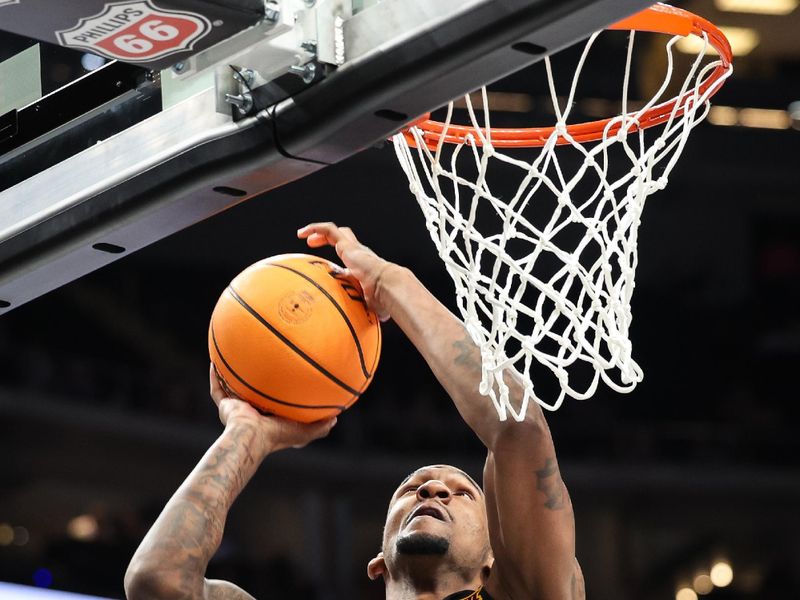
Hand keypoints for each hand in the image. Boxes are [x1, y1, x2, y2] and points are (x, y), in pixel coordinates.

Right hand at [209, 364, 336, 453]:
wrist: (252, 437)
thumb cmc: (278, 435)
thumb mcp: (305, 432)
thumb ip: (320, 427)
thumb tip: (336, 419)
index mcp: (269, 419)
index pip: (273, 405)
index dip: (277, 394)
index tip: (283, 379)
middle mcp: (252, 413)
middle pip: (252, 395)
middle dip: (254, 383)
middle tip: (259, 365)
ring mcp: (237, 410)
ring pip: (232, 390)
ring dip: (232, 377)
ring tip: (233, 358)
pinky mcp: (225, 407)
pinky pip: (217, 389)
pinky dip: (215, 377)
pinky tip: (215, 362)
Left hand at [297, 222, 394, 320]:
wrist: (388, 287)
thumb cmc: (383, 300)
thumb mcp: (371, 308)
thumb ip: (369, 314)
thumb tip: (371, 329)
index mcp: (365, 267)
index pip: (353, 256)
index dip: (341, 257)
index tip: (330, 266)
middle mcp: (360, 254)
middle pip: (345, 238)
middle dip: (328, 238)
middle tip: (312, 243)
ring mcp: (354, 248)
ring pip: (335, 232)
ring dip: (318, 231)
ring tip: (302, 235)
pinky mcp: (348, 245)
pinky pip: (329, 230)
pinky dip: (316, 228)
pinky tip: (303, 235)